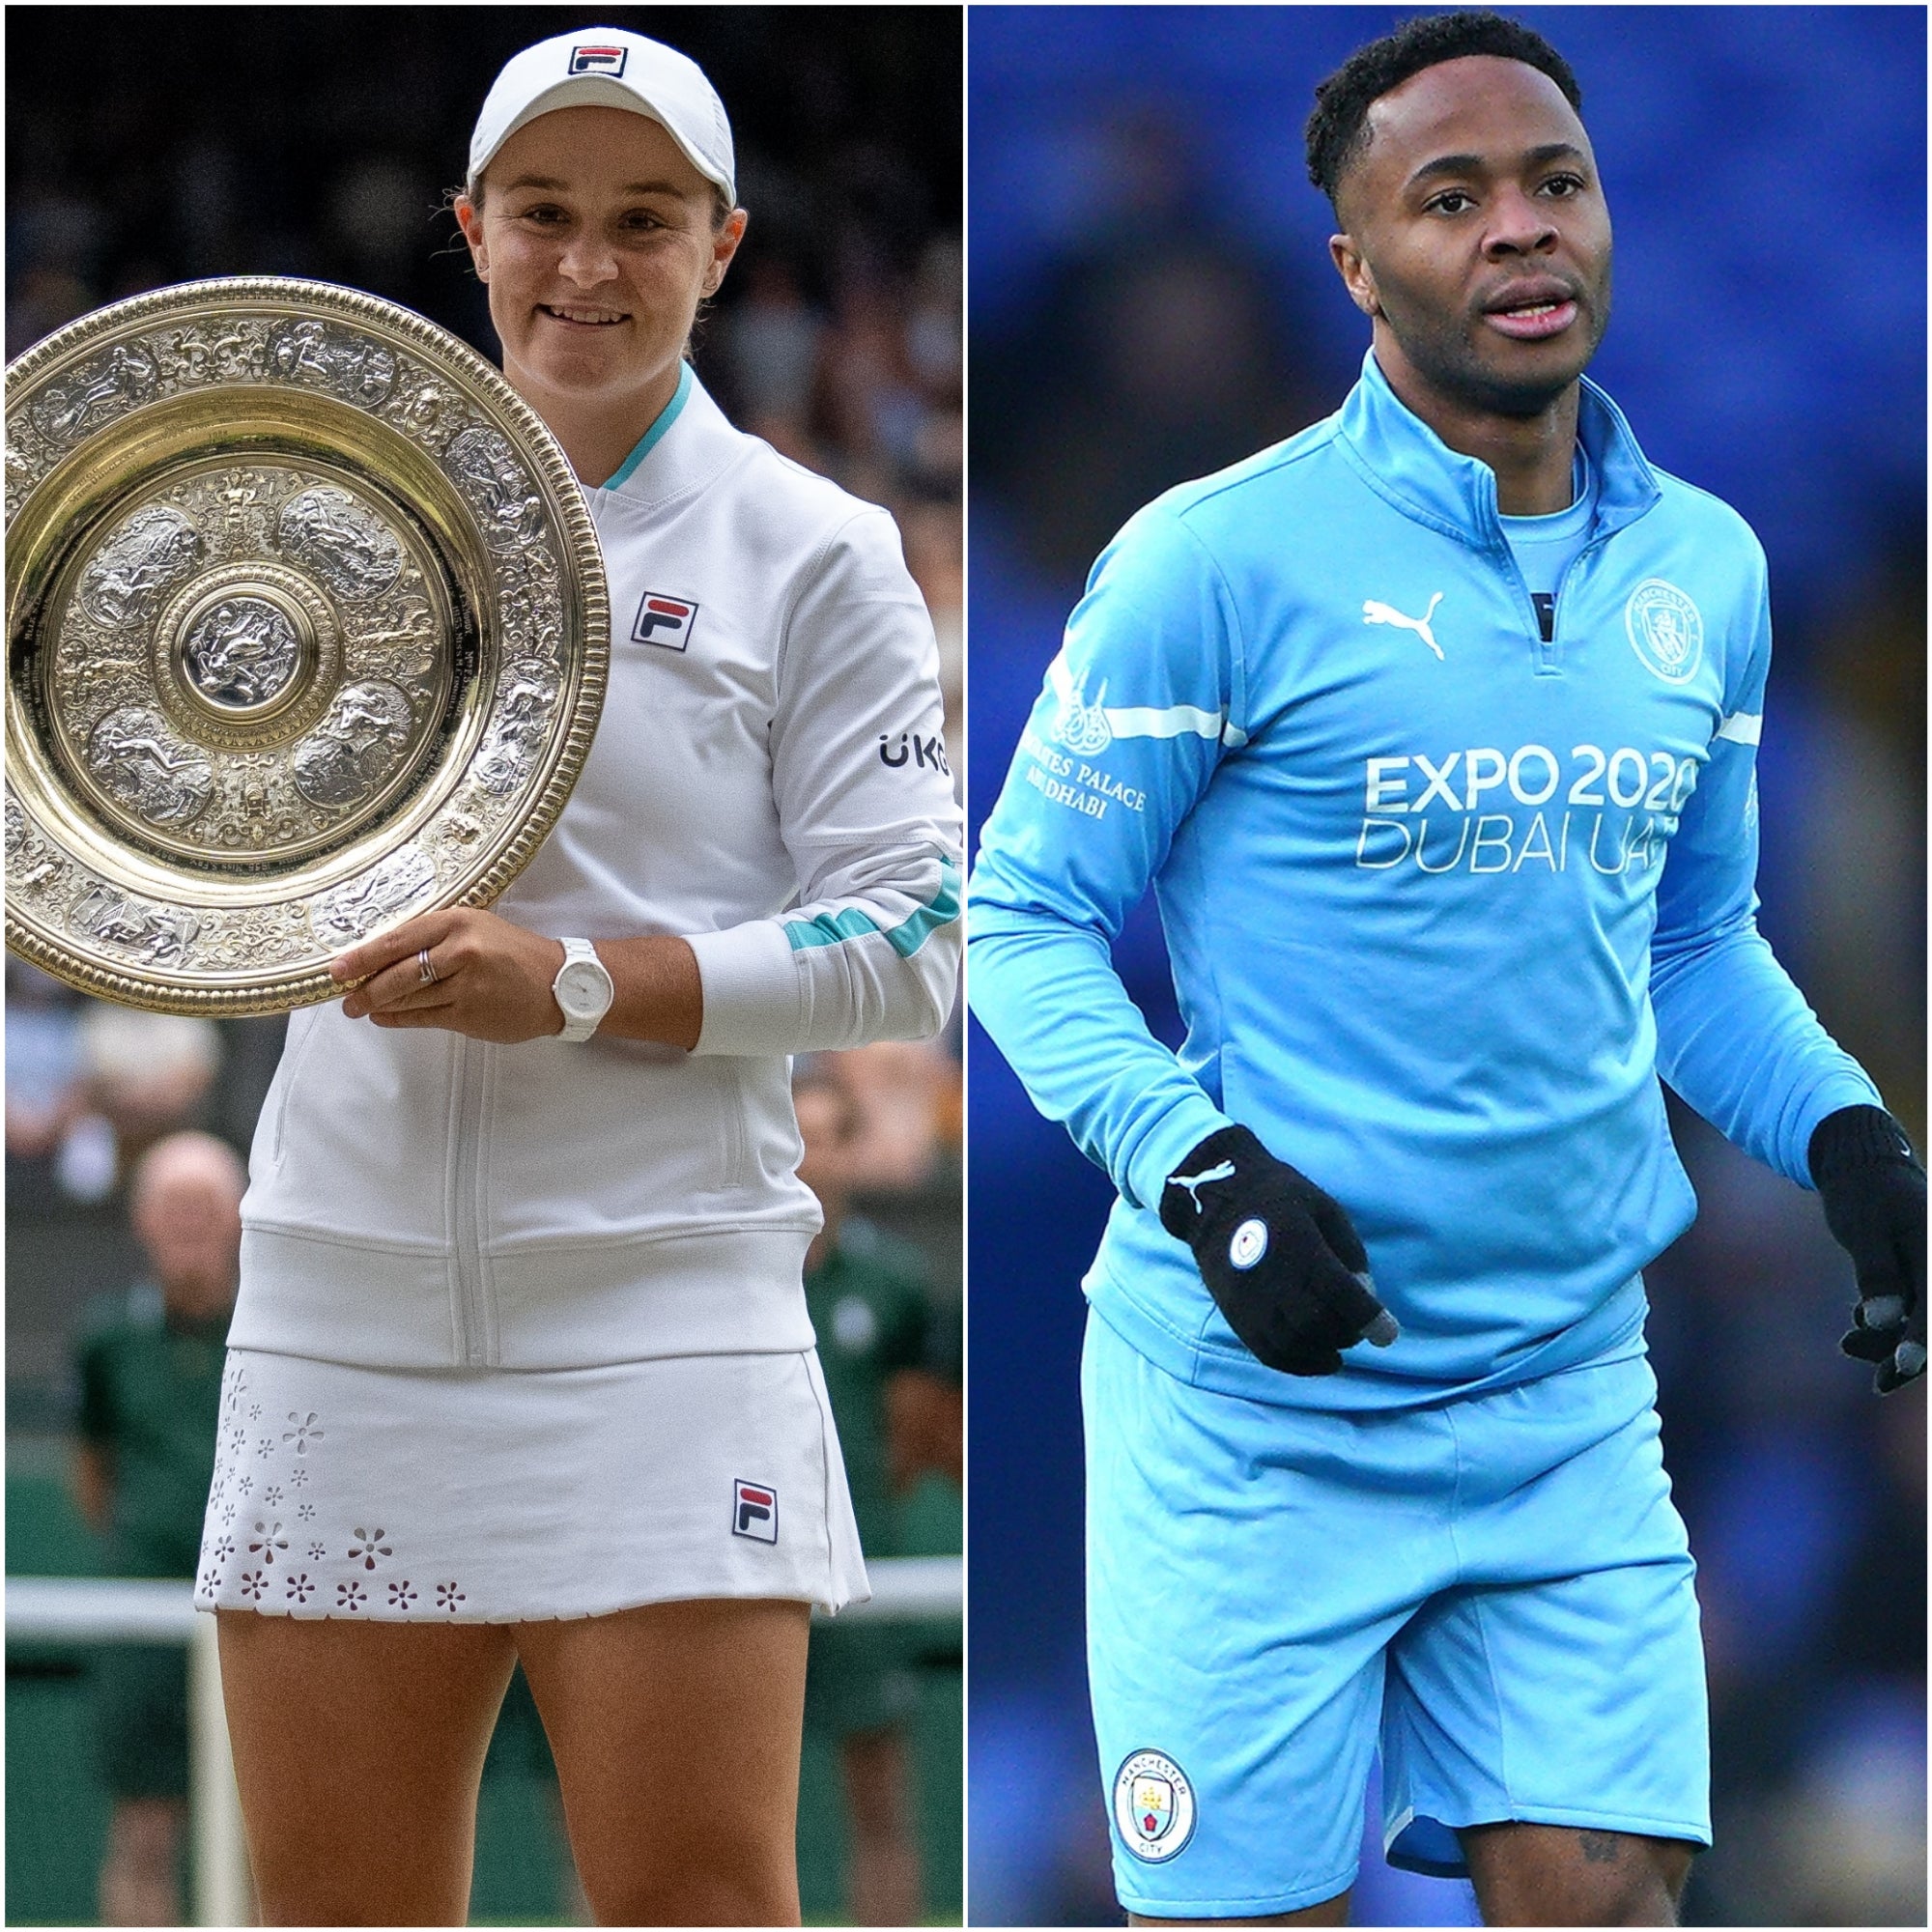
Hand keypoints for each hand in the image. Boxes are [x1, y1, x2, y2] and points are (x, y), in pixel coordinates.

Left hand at [332, 907, 564, 1043]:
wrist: (558, 983)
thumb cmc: (513, 952)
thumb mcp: (477, 928)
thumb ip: (436, 937)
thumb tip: (384, 954)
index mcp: (458, 922)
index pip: (399, 939)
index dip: (364, 955)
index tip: (337, 967)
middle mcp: (461, 951)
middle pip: (398, 974)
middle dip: (365, 987)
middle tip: (344, 997)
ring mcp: (465, 986)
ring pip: (408, 998)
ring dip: (380, 1005)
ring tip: (361, 1008)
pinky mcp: (469, 1015)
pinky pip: (424, 1017)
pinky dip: (400, 1019)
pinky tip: (386, 1018)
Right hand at [1159, 1124, 1397, 1375]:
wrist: (1215, 1196)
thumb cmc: (1280, 1197)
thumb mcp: (1325, 1208)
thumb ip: (1349, 1250)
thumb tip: (1365, 1292)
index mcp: (1298, 1245)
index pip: (1339, 1292)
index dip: (1368, 1318)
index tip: (1387, 1333)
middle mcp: (1272, 1277)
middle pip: (1317, 1323)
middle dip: (1346, 1333)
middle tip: (1357, 1328)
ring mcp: (1249, 1299)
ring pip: (1292, 1343)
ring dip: (1323, 1353)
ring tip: (1337, 1348)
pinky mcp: (1234, 1313)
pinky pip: (1267, 1351)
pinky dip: (1296, 1363)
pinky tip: (1315, 1357)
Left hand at [1810, 1105, 1926, 1394]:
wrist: (1862, 1164)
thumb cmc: (1863, 1193)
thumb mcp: (1864, 1229)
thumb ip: (1877, 1274)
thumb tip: (1885, 1320)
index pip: (1931, 1306)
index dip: (1920, 1341)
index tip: (1902, 1368)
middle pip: (1931, 1320)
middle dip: (1906, 1351)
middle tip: (1879, 1382)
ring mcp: (1930, 1270)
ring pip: (1919, 1318)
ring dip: (1891, 1339)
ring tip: (1849, 1344)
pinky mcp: (1917, 1274)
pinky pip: (1909, 1308)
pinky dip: (1887, 1323)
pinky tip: (1858, 1331)